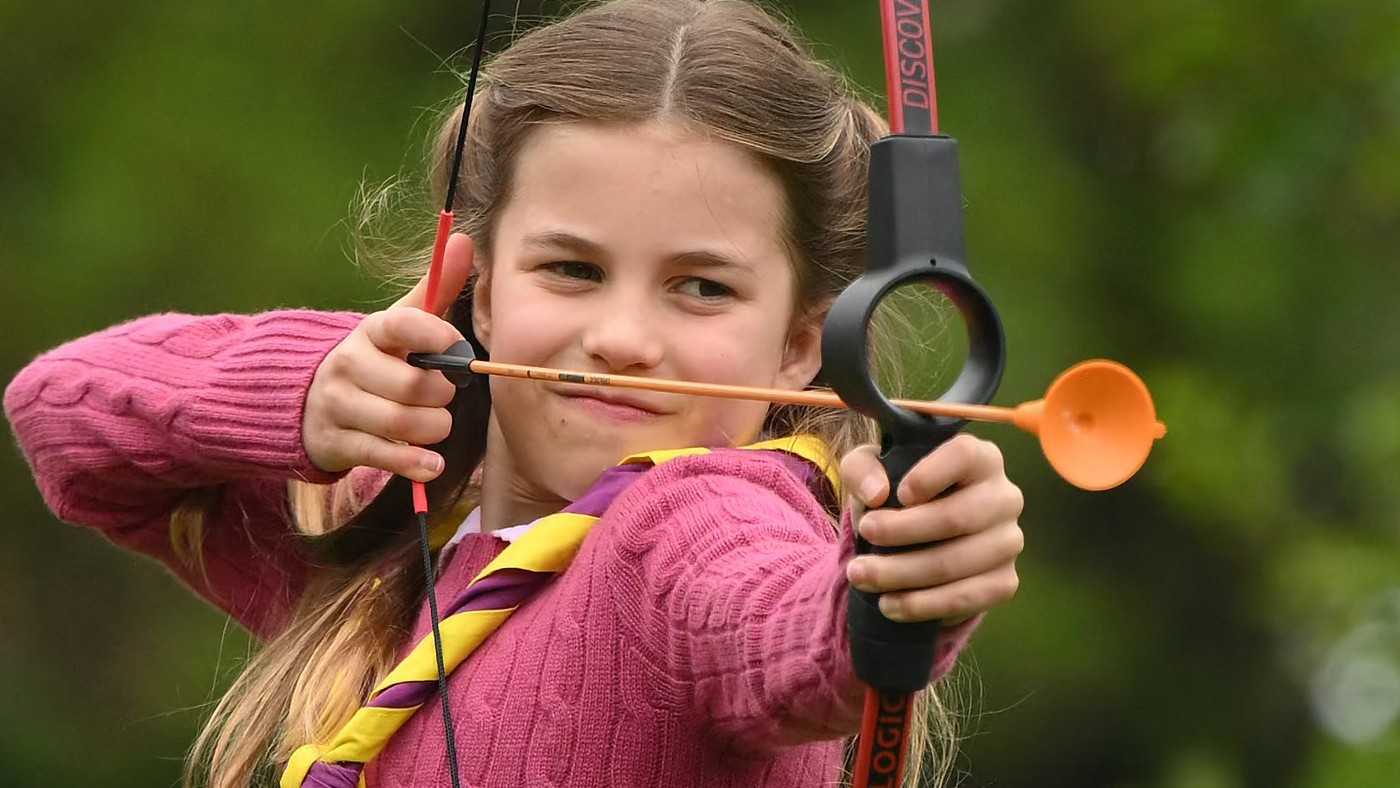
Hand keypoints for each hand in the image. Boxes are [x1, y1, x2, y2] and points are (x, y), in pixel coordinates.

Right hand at [303, 233, 475, 481]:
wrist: (302, 398)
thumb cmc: (371, 360)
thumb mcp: (397, 324)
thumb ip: (434, 288)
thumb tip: (465, 240)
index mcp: (370, 331)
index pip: (403, 325)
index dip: (436, 336)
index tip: (457, 348)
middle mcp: (349, 365)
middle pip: (413, 385)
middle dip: (442, 395)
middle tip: (445, 395)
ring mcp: (338, 406)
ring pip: (402, 423)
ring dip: (434, 429)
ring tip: (437, 426)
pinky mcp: (336, 443)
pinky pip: (383, 456)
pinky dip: (415, 464)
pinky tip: (432, 464)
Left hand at [841, 434, 1023, 623]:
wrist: (915, 540)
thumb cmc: (896, 493)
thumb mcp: (870, 472)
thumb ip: (862, 470)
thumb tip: (876, 494)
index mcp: (980, 458)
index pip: (964, 456)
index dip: (929, 475)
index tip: (898, 494)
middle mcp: (1004, 497)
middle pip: (957, 517)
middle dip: (901, 531)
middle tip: (862, 535)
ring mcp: (1009, 542)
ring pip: (955, 563)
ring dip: (901, 573)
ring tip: (861, 575)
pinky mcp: (1005, 582)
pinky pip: (965, 599)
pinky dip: (921, 605)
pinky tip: (889, 603)